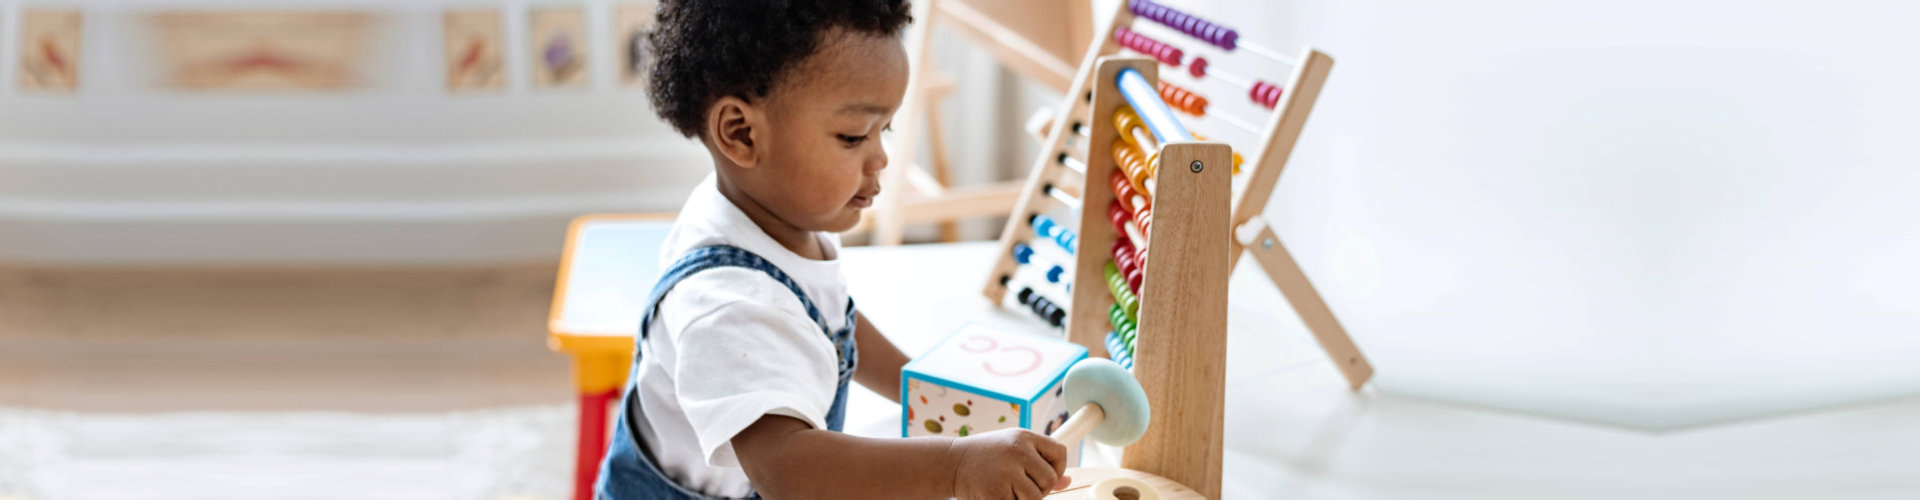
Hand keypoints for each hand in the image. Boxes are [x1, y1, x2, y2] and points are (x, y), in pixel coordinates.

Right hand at [946, 429, 1072, 499]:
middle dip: (1039, 488)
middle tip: (1020, 486)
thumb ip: (1039, 463)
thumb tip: (1067, 481)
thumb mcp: (1012, 450)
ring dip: (1024, 499)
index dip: (1057, 468)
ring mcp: (1007, 472)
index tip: (1043, 475)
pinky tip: (996, 494)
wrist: (950, 462)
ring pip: (1036, 497)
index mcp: (1023, 437)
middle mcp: (1017, 451)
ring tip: (1007, 489)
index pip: (1059, 452)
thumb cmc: (984, 456)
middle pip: (1049, 479)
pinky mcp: (996, 493)